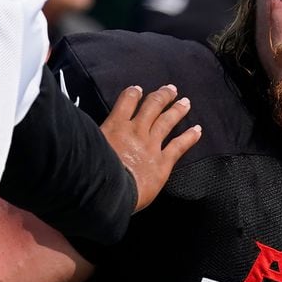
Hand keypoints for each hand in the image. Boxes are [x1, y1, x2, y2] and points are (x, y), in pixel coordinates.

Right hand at [100, 84, 201, 211]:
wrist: (108, 192)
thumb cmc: (92, 172)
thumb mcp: (88, 146)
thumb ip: (94, 136)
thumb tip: (83, 132)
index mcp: (115, 126)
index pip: (126, 102)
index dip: (133, 94)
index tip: (138, 89)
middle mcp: (136, 131)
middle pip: (152, 107)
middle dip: (162, 96)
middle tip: (171, 89)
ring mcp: (151, 145)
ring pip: (167, 121)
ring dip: (177, 110)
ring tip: (185, 102)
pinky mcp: (162, 162)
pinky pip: (179, 146)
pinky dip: (189, 137)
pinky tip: (198, 130)